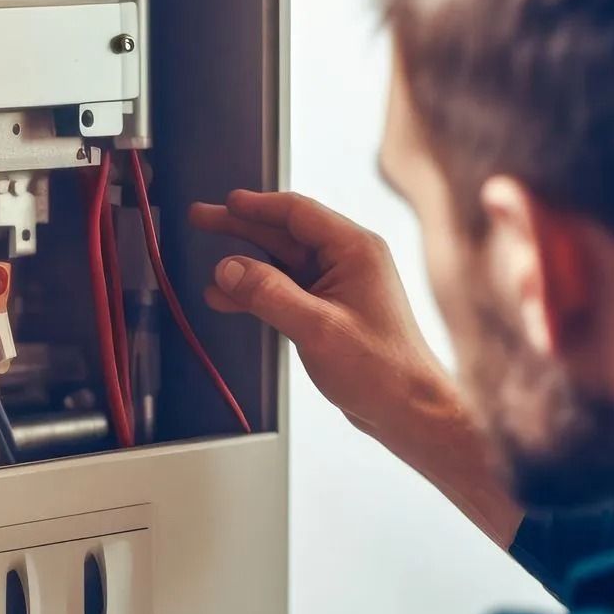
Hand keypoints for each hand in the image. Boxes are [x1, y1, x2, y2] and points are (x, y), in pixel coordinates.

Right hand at [190, 190, 455, 444]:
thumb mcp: (317, 328)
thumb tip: (227, 268)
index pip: (297, 212)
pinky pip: (286, 290)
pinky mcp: (330, 310)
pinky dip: (257, 293)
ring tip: (209, 265)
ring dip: (245, 265)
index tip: (225, 203)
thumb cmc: (382, 369)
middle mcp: (348, 261)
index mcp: (355, 250)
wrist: (408, 409)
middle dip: (242, 227)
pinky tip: (229, 300)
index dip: (257, 205)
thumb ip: (268, 294)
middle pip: (285, 233)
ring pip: (282, 263)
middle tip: (204, 219)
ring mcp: (339, 286)